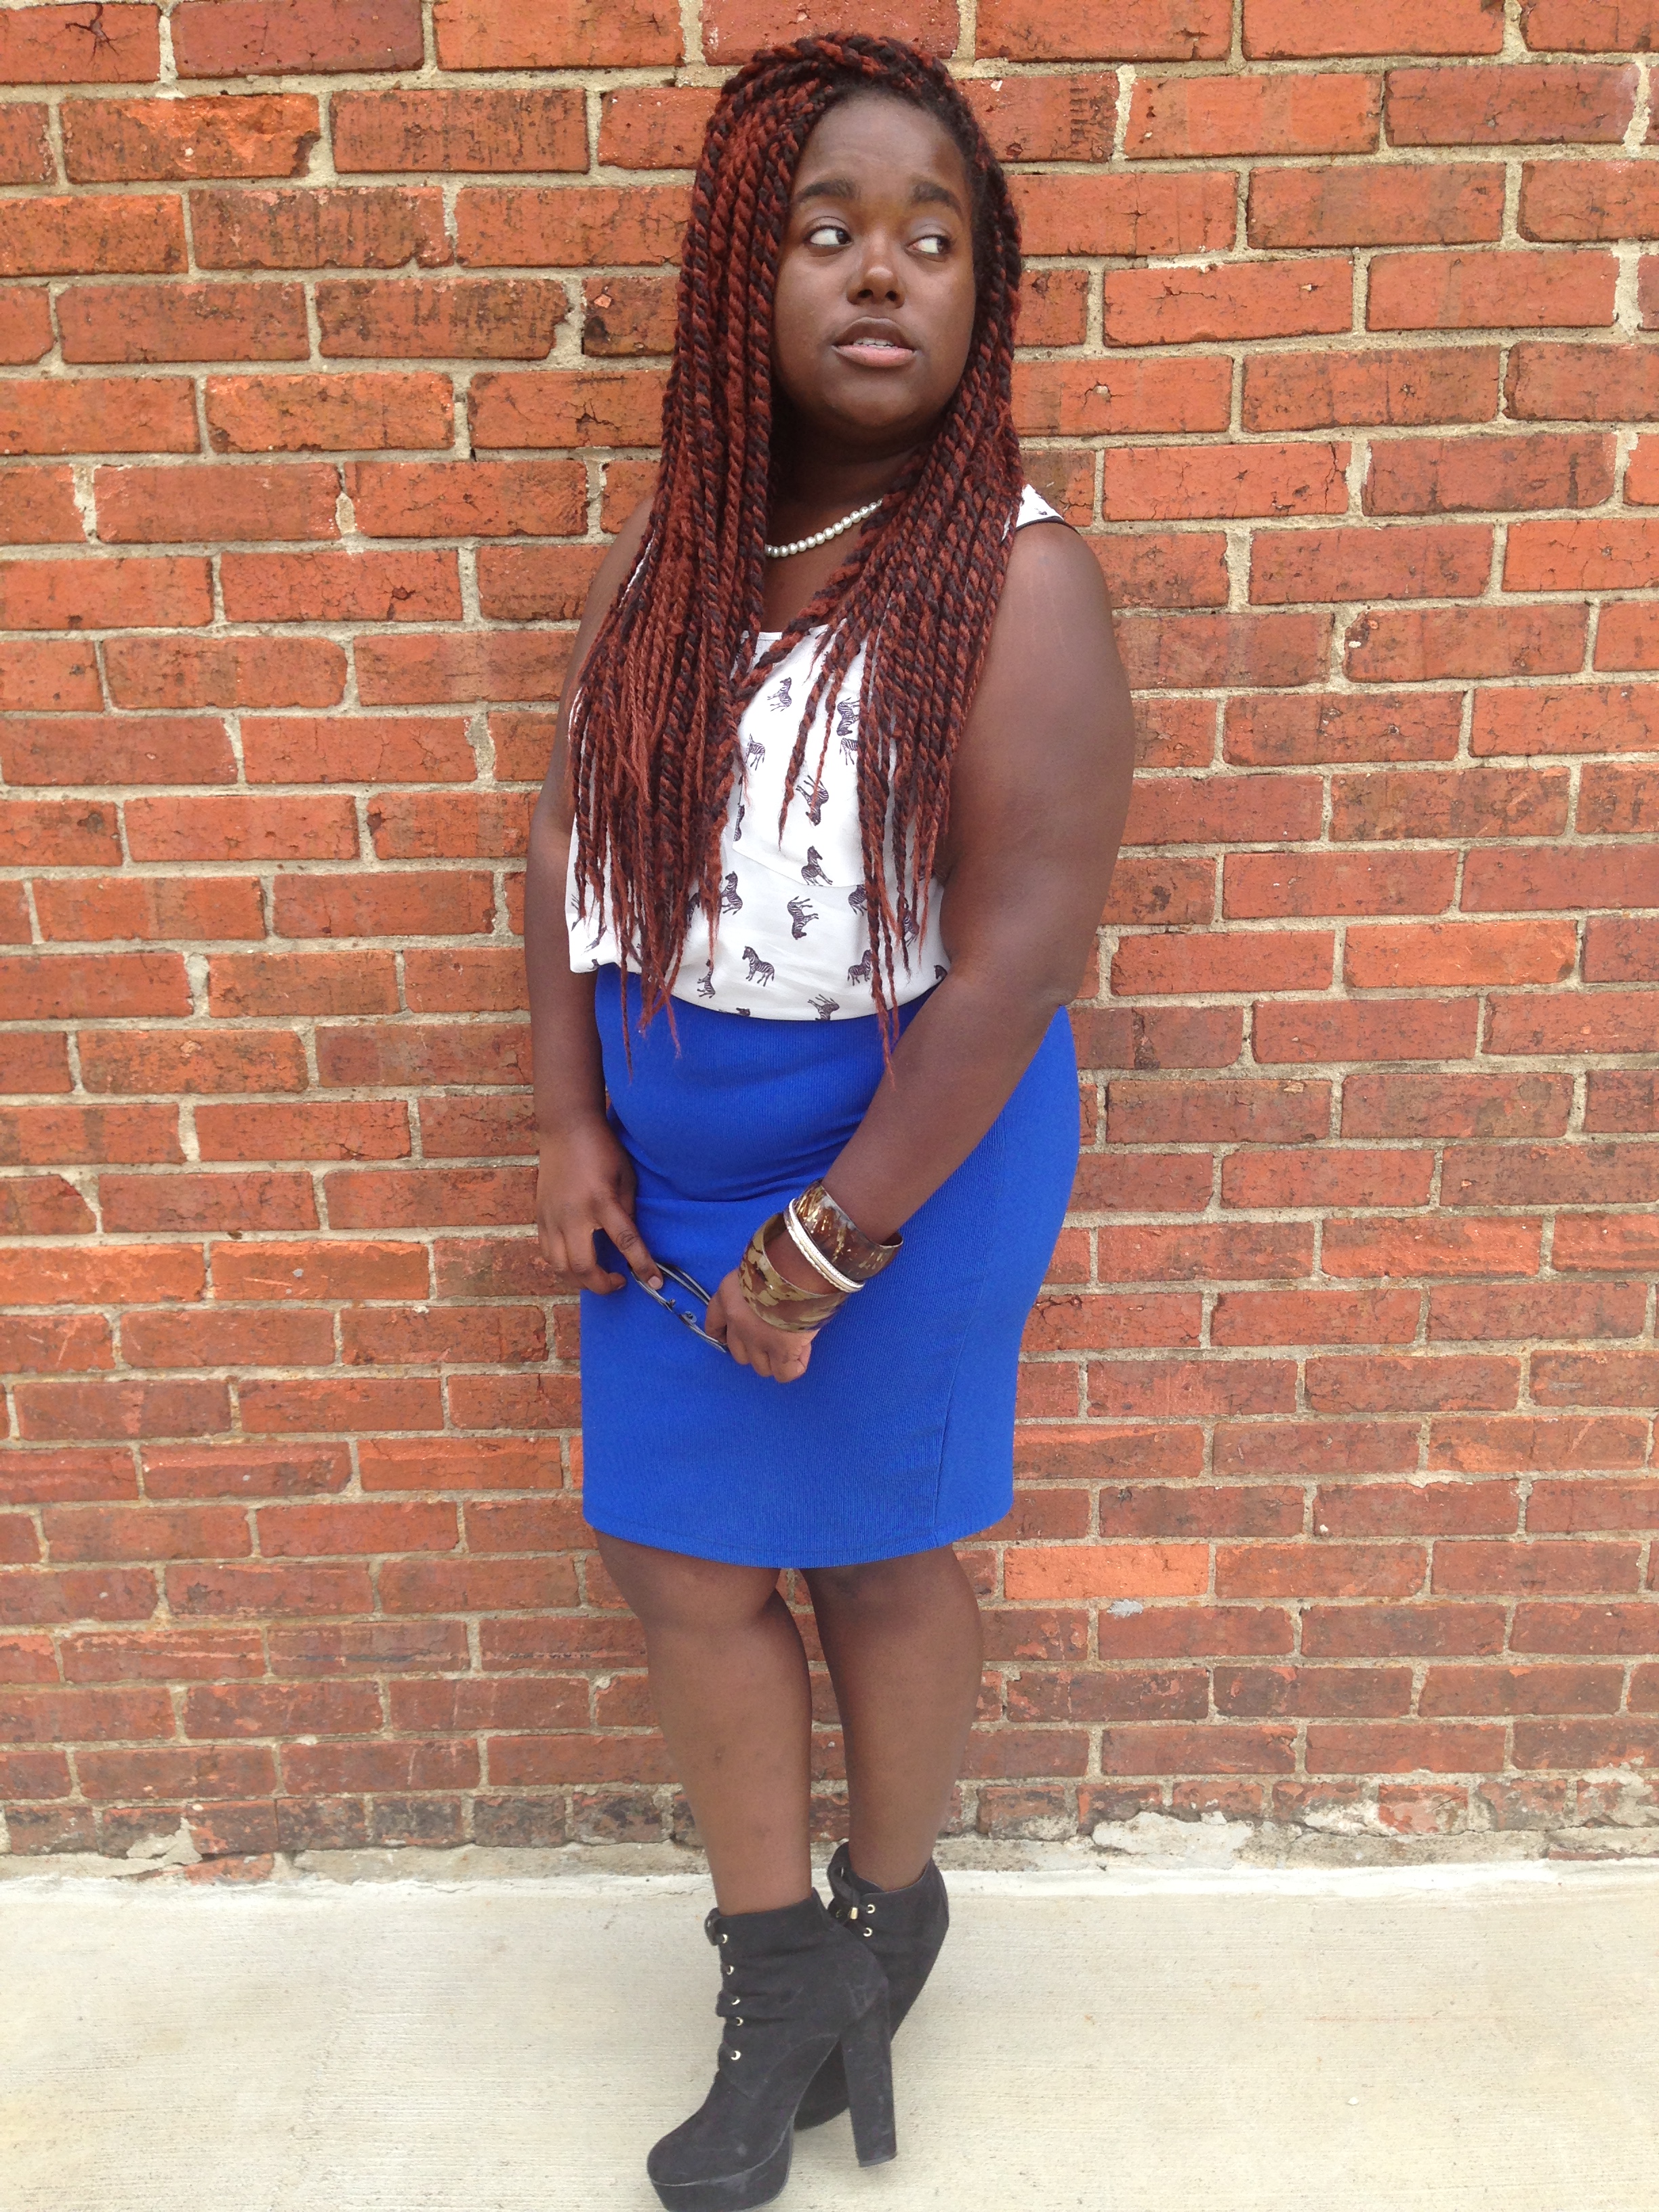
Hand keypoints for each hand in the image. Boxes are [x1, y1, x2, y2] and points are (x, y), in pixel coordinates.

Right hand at [535, 1116, 659, 1293]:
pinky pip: (547, 1253)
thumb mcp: (626, 1177)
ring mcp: (552, 1217)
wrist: (566, 1128)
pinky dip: (563, 1266)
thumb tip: (628, 1244)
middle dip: (603, 1285)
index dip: (642, 1266)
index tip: (654, 1284)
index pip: (625, 1242)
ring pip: (560, 1266)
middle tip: (620, 1282)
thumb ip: (627, 1211)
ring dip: (581, 1280)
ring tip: (598, 1277)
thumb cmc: (603, 1149)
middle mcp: (573, 1214)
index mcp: (601, 1201)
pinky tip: (577, 1263)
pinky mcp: (540, 1216)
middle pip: (583, 1266)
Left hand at [703, 1229, 824, 1382]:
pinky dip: (792, 1368)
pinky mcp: (781, 1350)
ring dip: (775, 1360)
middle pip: (739, 1353)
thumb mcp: (757, 1269)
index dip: (722, 1334)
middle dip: (755, 1350)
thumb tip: (768, 1301)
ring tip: (791, 1346)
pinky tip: (800, 1355)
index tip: (728, 1337)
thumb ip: (755, 1287)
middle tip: (774, 1338)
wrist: (797, 1265)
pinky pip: (785, 1374)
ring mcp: (758, 1339)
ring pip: (761, 1367)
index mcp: (727, 1297)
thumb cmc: (780, 1259)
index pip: (714, 1325)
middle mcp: (737, 1323)